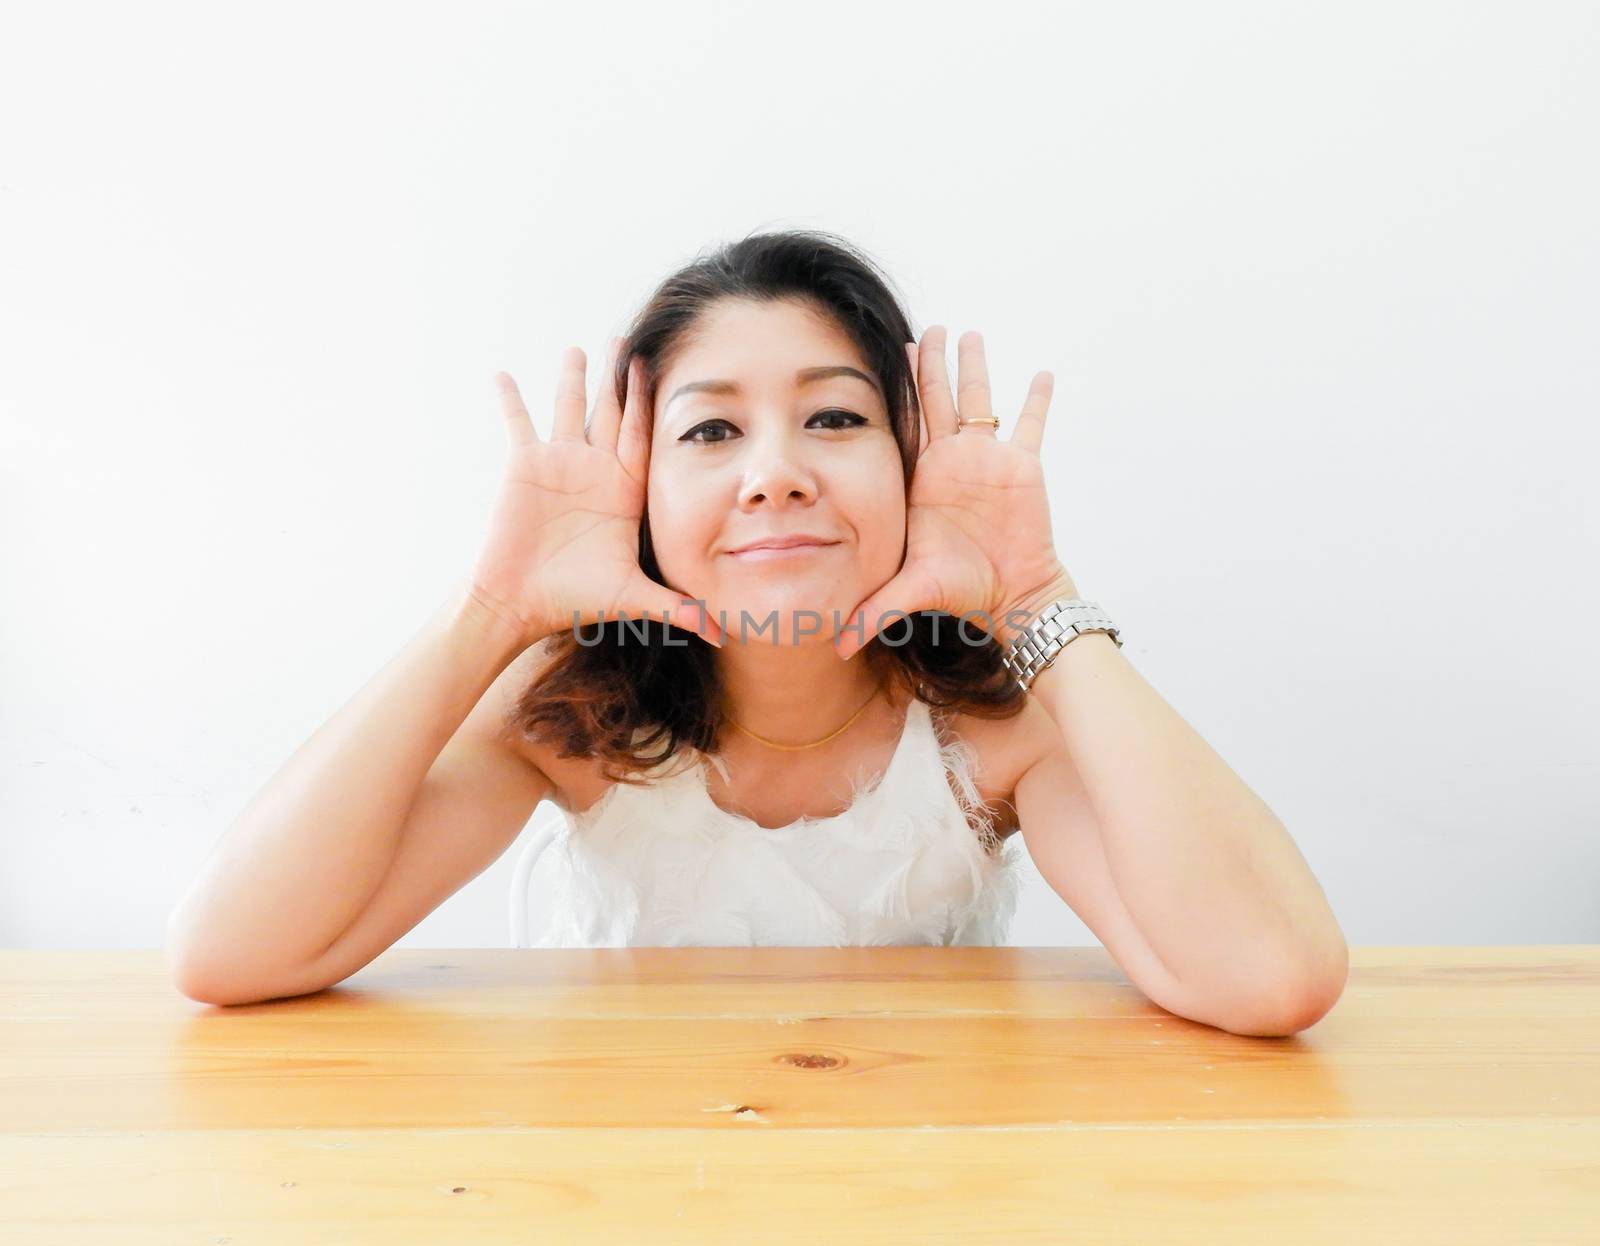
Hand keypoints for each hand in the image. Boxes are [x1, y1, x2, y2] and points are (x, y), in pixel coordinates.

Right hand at [468, 339, 723, 649]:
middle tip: (628, 340)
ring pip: (569, 409)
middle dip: (620, 378)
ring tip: (580, 349)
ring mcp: (558, 464)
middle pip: (610, 413)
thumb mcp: (632, 597)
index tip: (663, 369)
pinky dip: (510, 398)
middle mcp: (594, 470)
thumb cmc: (574, 600)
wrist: (521, 602)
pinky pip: (517, 422)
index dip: (651, 404)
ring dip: (574, 379)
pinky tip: (503, 373)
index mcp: (623, 490)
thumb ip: (677, 608)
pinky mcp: (523, 466)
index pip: (642, 436)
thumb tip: (722, 632)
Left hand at [833, 326, 1075, 659]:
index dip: (896, 392)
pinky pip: (1031, 425)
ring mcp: (988, 462)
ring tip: (969, 333)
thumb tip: (832, 646)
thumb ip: (874, 610)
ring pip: (980, 402)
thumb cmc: (963, 593)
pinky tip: (1041, 371)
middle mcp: (952, 464)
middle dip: (930, 366)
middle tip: (925, 329)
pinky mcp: (1024, 468)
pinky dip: (1037, 399)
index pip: (905, 426)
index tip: (885, 357)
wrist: (1012, 598)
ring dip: (974, 368)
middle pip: (937, 402)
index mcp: (922, 481)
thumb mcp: (912, 592)